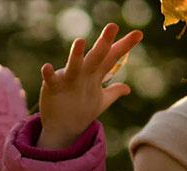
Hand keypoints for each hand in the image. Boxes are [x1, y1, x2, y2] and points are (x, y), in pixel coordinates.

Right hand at [36, 23, 141, 149]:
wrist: (63, 128)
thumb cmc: (80, 110)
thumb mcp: (100, 102)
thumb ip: (113, 92)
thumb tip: (128, 88)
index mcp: (95, 75)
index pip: (112, 57)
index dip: (124, 46)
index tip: (138, 34)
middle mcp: (83, 73)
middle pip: (96, 57)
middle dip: (104, 42)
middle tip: (113, 26)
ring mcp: (68, 80)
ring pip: (74, 66)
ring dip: (76, 54)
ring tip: (80, 41)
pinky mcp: (53, 88)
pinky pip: (51, 80)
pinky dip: (48, 74)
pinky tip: (47, 67)